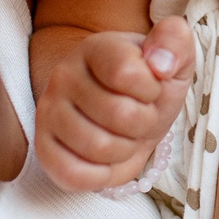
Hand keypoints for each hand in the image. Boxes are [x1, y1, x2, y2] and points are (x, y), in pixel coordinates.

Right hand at [35, 20, 196, 192]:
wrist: (126, 110)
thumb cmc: (149, 85)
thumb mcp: (173, 58)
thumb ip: (175, 42)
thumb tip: (160, 64)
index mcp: (96, 48)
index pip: (126, 73)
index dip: (151, 90)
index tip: (150, 88)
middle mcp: (64, 75)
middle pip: (119, 114)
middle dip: (144, 123)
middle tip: (139, 116)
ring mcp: (49, 112)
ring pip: (99, 147)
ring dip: (126, 149)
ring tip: (123, 135)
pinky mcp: (43, 147)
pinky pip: (72, 174)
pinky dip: (100, 175)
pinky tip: (106, 160)